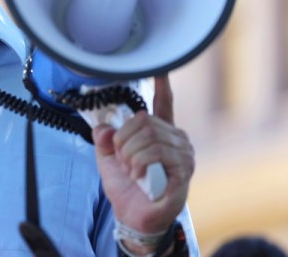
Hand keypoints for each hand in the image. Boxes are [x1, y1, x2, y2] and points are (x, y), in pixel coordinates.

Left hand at [92, 75, 194, 233]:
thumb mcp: (108, 159)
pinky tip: (139, 176)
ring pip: (149, 135)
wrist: (134, 216)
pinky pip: (156, 152)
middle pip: (144, 119)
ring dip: (130, 153)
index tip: (161, 70)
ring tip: (131, 170)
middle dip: (124, 139)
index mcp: (160, 134)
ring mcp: (183, 154)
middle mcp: (176, 139)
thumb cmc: (127, 188)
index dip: (162, 86)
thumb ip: (105, 140)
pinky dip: (139, 163)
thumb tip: (104, 127)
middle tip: (123, 159)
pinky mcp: (184, 169)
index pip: (164, 104)